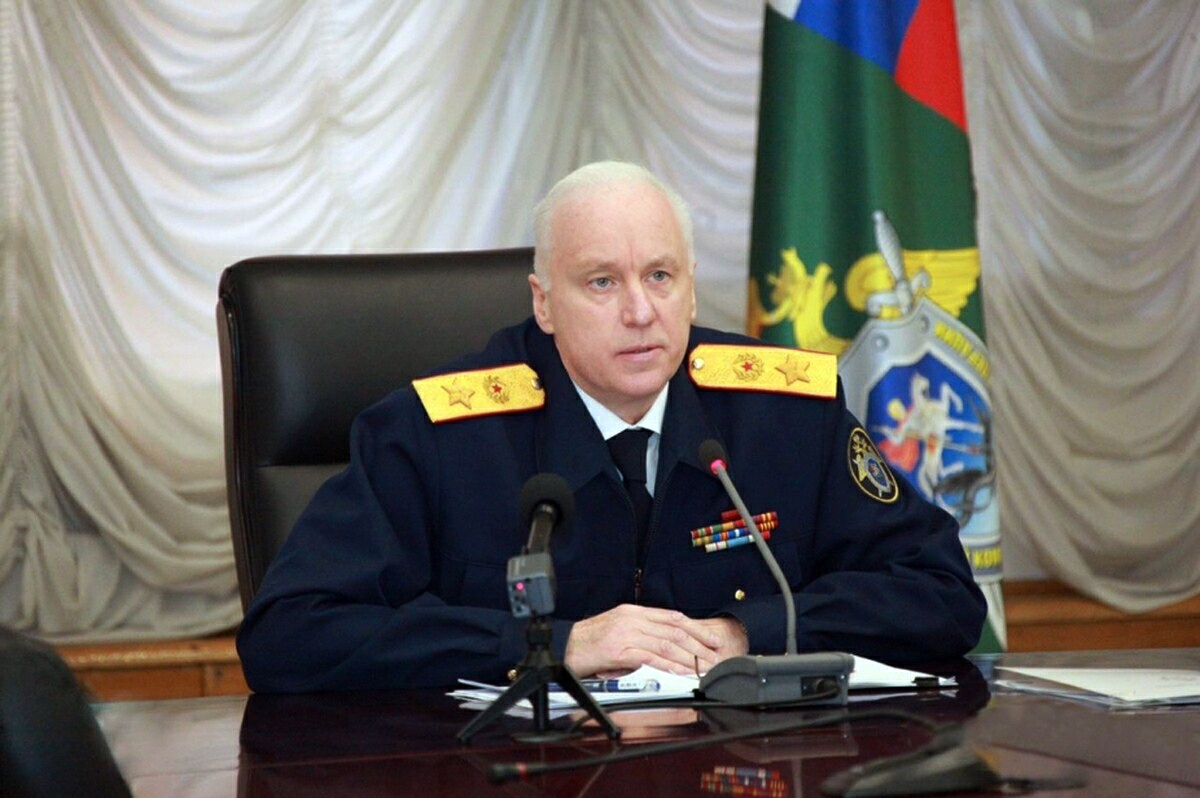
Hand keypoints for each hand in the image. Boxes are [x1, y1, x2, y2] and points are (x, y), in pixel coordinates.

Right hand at [563, 605, 746, 677]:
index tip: (711, 639)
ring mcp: (626, 633)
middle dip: (699, 644)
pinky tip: (682, 672)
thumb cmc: (589, 643)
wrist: (564, 647)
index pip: (672, 617)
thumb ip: (639, 635)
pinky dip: (671, 665)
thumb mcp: (617, 631)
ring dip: (689, 658)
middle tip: (715, 656)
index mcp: (633, 612)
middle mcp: (632, 619)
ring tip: (704, 668)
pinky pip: (651, 658)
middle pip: (674, 630)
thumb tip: (662, 649)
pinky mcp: (619, 650)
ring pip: (666, 643)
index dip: (695, 628)